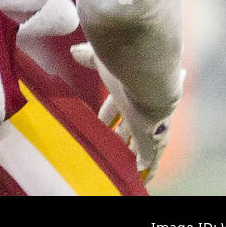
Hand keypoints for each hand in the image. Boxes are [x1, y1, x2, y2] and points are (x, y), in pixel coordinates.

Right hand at [71, 42, 182, 183]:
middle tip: (115, 143)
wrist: (148, 81)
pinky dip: (148, 166)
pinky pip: (149, 157)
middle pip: (130, 125)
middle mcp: (139, 108)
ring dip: (134, 152)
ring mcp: (146, 125)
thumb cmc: (124, 68)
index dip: (109, 114)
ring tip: (127, 163)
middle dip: (123, 134)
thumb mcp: (101, 61)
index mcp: (127, 91)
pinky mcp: (151, 139)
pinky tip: (143, 174)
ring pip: (140, 142)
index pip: (116, 105)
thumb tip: (74, 51)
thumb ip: (89, 57)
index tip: (101, 123)